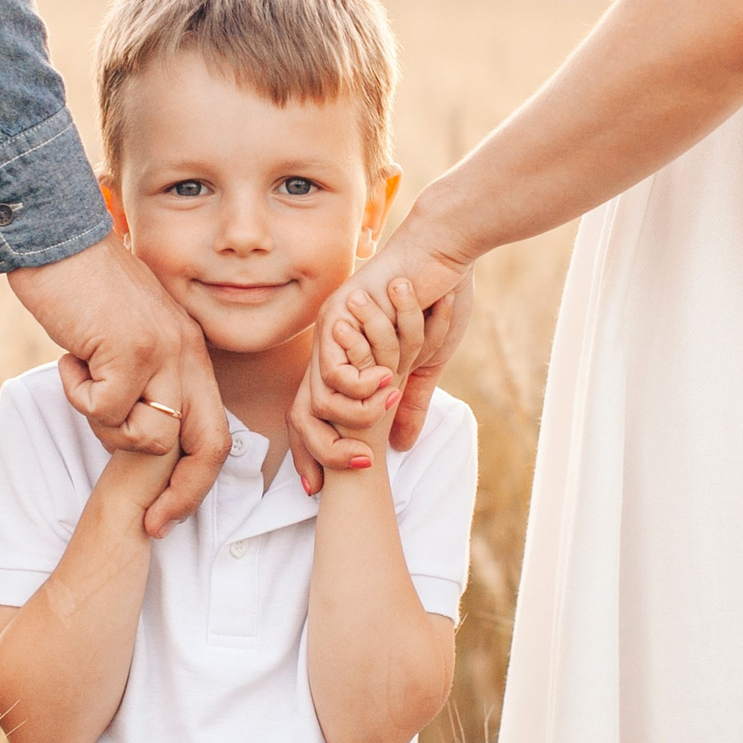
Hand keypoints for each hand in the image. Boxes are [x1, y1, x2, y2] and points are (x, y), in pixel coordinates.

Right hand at [9, 238, 230, 534]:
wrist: (57, 238)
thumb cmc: (82, 288)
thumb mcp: (126, 334)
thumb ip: (141, 378)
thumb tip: (139, 435)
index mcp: (191, 353)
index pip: (217, 433)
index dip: (197, 482)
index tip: (166, 514)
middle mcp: (188, 354)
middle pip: (209, 447)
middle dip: (182, 496)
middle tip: (152, 523)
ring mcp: (163, 352)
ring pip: (149, 437)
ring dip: (106, 426)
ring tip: (84, 381)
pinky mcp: (130, 350)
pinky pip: (105, 410)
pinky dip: (76, 393)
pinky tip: (69, 357)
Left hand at [290, 223, 472, 491]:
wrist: (441, 253)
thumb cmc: (436, 298)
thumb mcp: (423, 362)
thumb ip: (410, 401)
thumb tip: (404, 444)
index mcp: (345, 357)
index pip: (315, 414)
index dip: (313, 454)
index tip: (318, 490)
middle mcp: (328, 347)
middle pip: (301, 414)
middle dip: (309, 456)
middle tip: (319, 489)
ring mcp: (328, 333)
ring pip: (315, 399)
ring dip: (348, 423)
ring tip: (376, 431)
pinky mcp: (338, 317)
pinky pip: (333, 371)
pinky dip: (357, 390)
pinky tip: (385, 388)